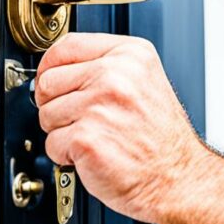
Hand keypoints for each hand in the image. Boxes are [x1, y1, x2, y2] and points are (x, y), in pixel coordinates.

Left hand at [34, 32, 203, 222]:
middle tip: (82, 118)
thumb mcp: (144, 82)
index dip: (51, 66)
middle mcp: (115, 75)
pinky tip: (93, 152)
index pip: (67, 46)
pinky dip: (65, 155)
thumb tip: (58, 68)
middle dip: (56, 104)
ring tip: (94, 136)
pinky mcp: (86, 138)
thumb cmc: (160, 138)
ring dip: (62, 131)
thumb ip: (106, 67)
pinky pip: (52, 143)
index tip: (52, 78)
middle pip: (49, 80)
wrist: (177, 177)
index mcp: (130, 55)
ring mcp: (99, 106)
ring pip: (46, 113)